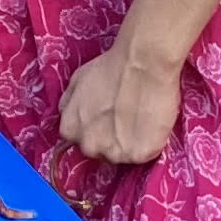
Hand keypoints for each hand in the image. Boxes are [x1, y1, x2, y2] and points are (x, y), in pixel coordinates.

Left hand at [56, 25, 184, 165]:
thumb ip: (69, 103)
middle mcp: (89, 146)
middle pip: (100, 151)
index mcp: (70, 130)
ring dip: (131, 143)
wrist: (142, 64)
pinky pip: (145, 154)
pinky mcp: (139, 155)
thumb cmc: (111, 67)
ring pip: (123, 155)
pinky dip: (150, 143)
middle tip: (126, 119)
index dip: (96, 129)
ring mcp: (114, 153)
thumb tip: (68, 114)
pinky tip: (153, 125)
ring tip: (141, 120)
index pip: (79, 140)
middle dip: (111, 139)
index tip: (108, 118)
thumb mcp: (77, 80)